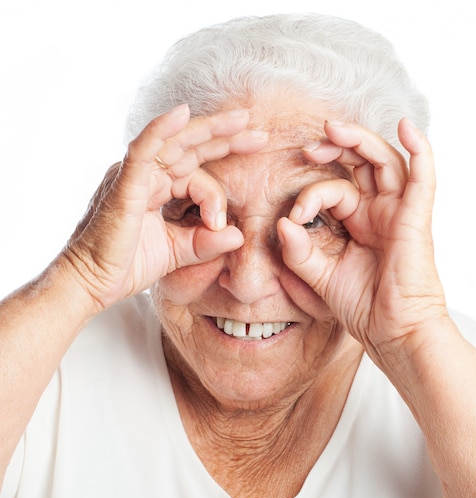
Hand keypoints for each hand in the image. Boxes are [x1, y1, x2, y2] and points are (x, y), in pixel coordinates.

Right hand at [62, 105, 267, 311]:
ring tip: (242, 119)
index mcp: (159, 188)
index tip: (224, 223)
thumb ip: (207, 243)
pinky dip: (161, 130)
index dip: (219, 193)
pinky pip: (143, 150)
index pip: (197, 173)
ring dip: (209, 130)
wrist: (92, 283)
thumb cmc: (127, 265)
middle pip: (192, 147)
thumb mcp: (178, 252)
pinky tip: (182, 113)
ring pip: (176, 143)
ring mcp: (135, 175)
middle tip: (260, 133)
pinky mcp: (124, 184)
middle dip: (227, 138)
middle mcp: (148, 175)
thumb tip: (239, 235)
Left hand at [278, 118, 447, 360]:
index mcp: (359, 222)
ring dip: (362, 140)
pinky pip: (423, 179)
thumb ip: (299, 253)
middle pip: (363, 163)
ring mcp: (399, 213)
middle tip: (308, 146)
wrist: (392, 333)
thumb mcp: (320, 278)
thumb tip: (283, 223)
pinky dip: (420, 150)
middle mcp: (380, 212)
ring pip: (386, 162)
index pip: (335, 190)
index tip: (294, 216)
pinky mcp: (416, 219)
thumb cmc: (362, 307)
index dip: (311, 196)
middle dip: (336, 147)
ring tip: (333, 128)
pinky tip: (406, 127)